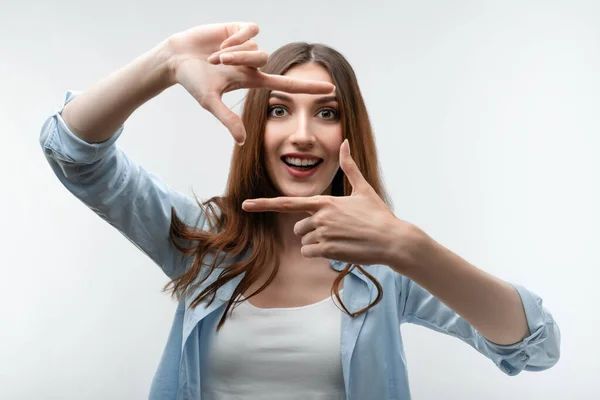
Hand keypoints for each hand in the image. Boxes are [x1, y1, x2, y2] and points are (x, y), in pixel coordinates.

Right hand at [166, 22, 334, 143]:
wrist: (176, 58)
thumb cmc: (193, 82)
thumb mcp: (211, 102)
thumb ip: (228, 120)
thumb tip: (243, 141)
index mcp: (252, 80)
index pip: (287, 84)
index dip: (308, 87)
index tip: (331, 90)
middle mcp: (254, 63)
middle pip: (264, 60)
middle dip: (239, 61)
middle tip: (217, 64)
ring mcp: (248, 46)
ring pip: (255, 47)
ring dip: (233, 52)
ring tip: (214, 56)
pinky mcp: (240, 29)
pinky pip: (250, 32)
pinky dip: (235, 38)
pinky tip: (221, 41)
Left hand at [242, 140, 418, 267]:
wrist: (392, 239)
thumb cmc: (378, 214)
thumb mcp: (363, 189)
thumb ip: (349, 167)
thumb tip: (346, 142)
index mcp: (324, 201)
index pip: (287, 203)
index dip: (264, 204)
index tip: (245, 205)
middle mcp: (320, 217)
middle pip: (298, 228)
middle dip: (311, 231)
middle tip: (336, 231)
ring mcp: (324, 234)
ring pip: (305, 242)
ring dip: (318, 243)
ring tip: (341, 239)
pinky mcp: (329, 250)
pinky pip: (310, 253)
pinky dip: (320, 254)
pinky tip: (339, 249)